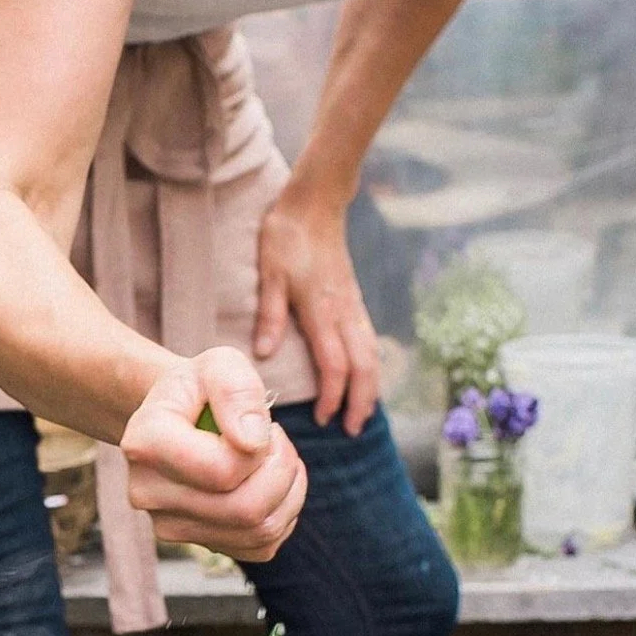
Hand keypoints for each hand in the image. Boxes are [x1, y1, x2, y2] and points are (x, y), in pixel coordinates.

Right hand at [121, 347, 306, 561]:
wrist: (180, 415)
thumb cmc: (201, 389)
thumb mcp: (220, 364)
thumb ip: (237, 389)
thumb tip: (252, 440)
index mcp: (145, 443)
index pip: (223, 470)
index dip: (261, 447)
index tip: (259, 422)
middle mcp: (147, 493)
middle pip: (245, 508)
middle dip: (281, 470)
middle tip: (275, 440)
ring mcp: (169, 526)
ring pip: (259, 531)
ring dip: (287, 490)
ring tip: (272, 457)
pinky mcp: (199, 545)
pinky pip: (263, 546)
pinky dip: (283, 513)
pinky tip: (269, 482)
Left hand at [253, 194, 379, 434]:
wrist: (314, 204)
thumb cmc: (286, 236)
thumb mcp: (269, 272)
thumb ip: (269, 313)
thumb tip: (264, 353)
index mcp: (321, 310)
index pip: (335, 365)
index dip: (332, 396)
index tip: (323, 420)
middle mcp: (344, 312)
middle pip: (364, 367)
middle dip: (360, 402)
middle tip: (350, 431)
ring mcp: (353, 306)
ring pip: (372, 355)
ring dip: (371, 388)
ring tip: (362, 414)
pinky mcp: (354, 300)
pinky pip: (370, 341)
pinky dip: (372, 366)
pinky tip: (366, 378)